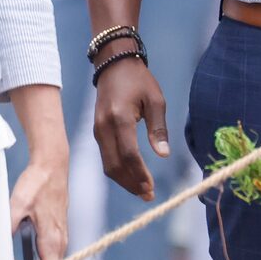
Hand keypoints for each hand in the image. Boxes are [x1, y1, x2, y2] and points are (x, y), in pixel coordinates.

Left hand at [7, 144, 69, 259]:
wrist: (52, 164)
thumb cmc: (36, 183)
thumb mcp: (18, 204)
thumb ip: (10, 225)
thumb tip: (0, 245)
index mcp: (52, 240)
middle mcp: (60, 241)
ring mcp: (61, 236)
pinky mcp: (58, 230)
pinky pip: (50, 254)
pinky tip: (22, 251)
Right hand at [90, 55, 169, 200]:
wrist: (113, 64)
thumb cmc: (138, 80)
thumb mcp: (155, 99)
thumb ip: (158, 128)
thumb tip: (163, 155)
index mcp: (120, 118)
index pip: (128, 155)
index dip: (139, 174)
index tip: (151, 187)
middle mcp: (104, 127)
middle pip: (114, 166)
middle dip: (131, 183)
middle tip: (148, 195)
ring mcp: (97, 130)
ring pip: (107, 165)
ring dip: (124, 180)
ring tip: (142, 190)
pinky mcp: (97, 131)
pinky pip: (106, 157)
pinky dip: (118, 170)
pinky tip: (131, 176)